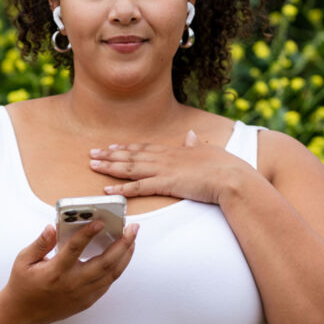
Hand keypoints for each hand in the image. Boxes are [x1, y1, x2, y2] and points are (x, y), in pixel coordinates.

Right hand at [0, 220, 137, 323]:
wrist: (23, 314)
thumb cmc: (23, 285)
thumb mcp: (23, 260)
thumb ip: (40, 243)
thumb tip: (52, 228)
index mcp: (55, 272)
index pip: (74, 250)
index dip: (88, 234)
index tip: (100, 222)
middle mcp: (72, 284)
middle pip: (104, 263)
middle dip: (122, 244)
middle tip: (131, 228)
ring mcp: (82, 294)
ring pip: (111, 274)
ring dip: (124, 255)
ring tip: (132, 240)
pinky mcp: (86, 301)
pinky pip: (107, 284)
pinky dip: (117, 269)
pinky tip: (122, 257)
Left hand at [89, 130, 255, 203]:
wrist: (231, 177)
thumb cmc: (224, 166)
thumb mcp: (207, 151)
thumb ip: (194, 144)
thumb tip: (190, 134)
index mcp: (173, 150)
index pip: (143, 147)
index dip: (125, 147)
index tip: (111, 146)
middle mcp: (164, 157)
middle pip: (131, 155)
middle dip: (110, 155)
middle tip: (91, 154)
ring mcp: (164, 170)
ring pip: (129, 168)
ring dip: (109, 167)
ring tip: (92, 166)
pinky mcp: (166, 184)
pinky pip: (138, 187)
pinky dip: (121, 188)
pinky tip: (107, 189)